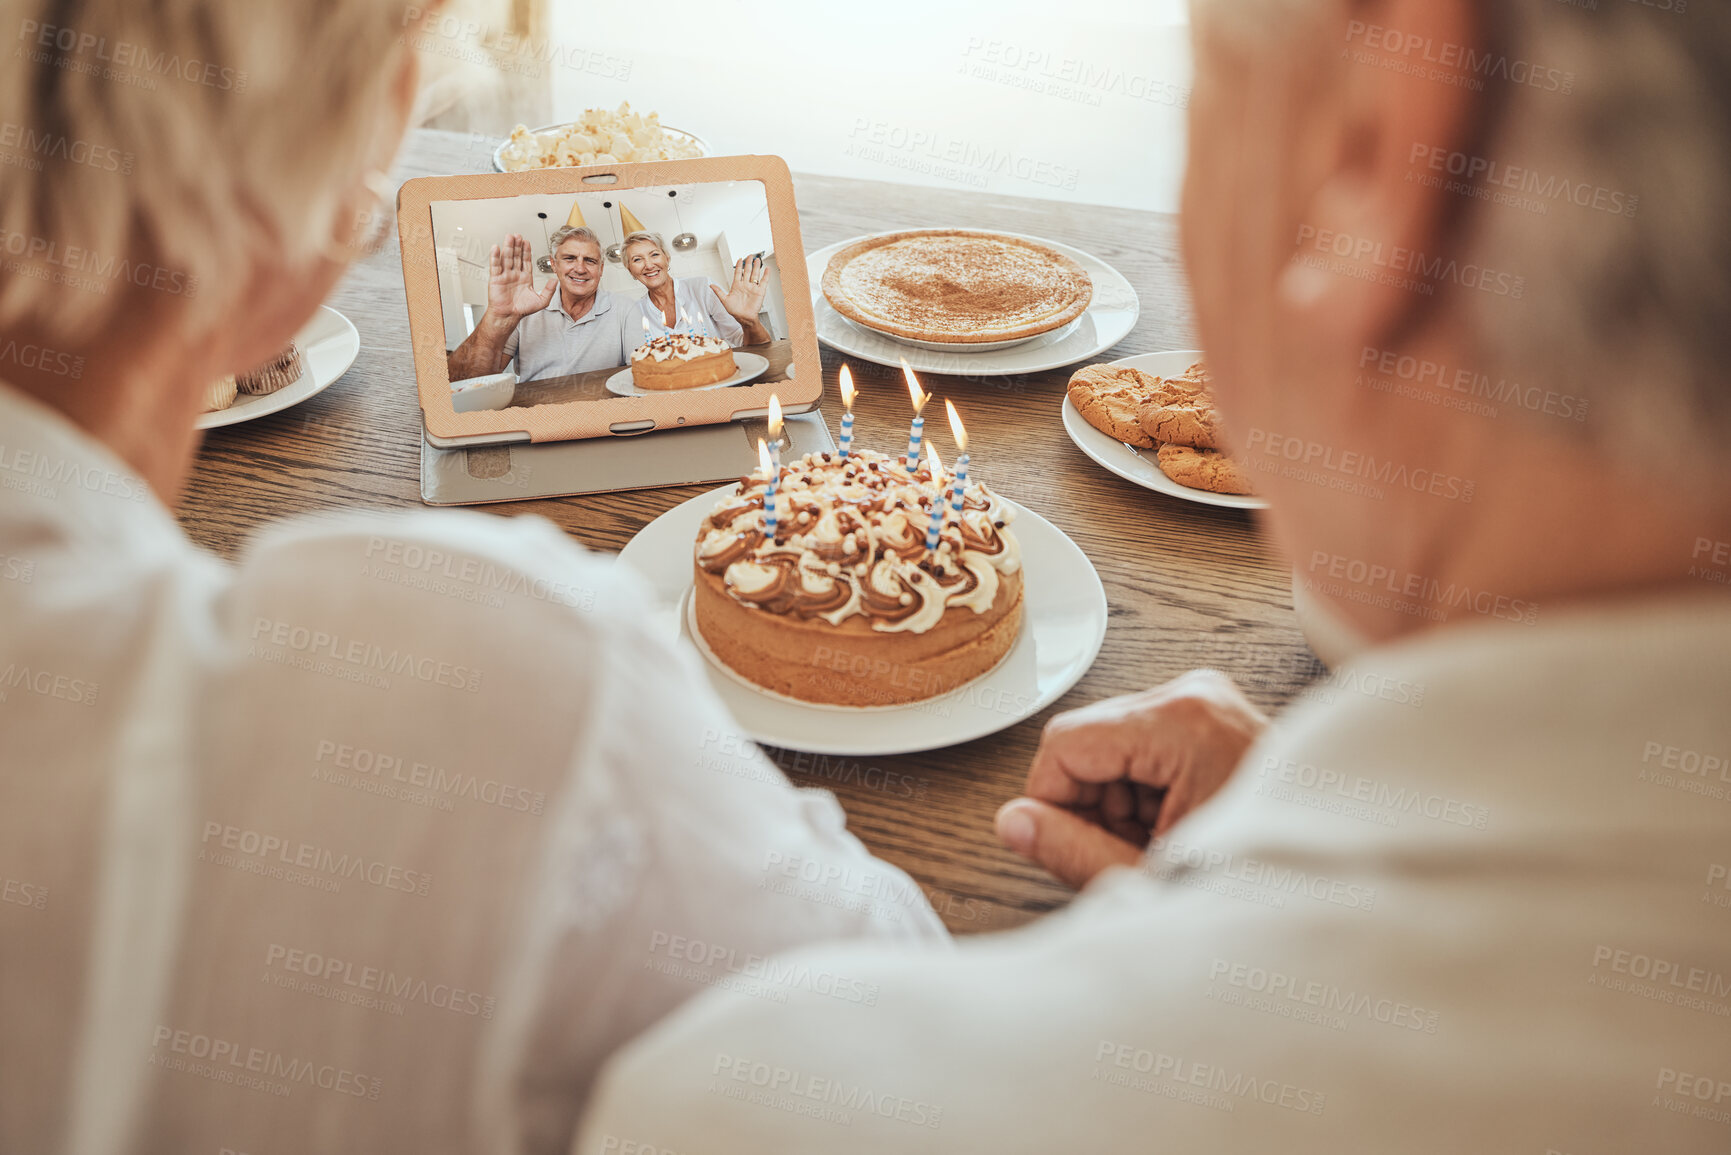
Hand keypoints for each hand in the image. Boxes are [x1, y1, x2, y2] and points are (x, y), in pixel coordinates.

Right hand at [487, 233, 555, 319]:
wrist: (508, 316)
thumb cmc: (522, 310)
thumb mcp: (541, 301)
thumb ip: (549, 290)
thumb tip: (555, 280)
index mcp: (525, 278)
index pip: (526, 260)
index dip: (526, 251)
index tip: (526, 242)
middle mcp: (515, 274)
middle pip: (516, 256)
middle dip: (517, 245)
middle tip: (518, 235)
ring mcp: (505, 275)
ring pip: (506, 258)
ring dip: (508, 247)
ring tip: (509, 237)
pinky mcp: (496, 278)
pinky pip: (495, 265)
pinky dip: (495, 256)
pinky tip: (496, 248)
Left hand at [711, 254, 768, 323]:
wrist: (744, 318)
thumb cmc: (735, 311)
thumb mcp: (724, 300)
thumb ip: (718, 292)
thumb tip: (710, 285)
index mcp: (737, 286)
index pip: (738, 273)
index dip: (739, 266)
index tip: (740, 259)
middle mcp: (745, 285)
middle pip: (747, 271)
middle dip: (748, 263)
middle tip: (750, 256)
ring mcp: (753, 288)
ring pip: (755, 274)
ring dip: (756, 267)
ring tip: (757, 260)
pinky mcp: (760, 292)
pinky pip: (763, 282)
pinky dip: (766, 275)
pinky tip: (767, 269)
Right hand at [995, 670, 1267, 889]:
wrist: (1330, 873)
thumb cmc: (1258, 875)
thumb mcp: (1152, 875)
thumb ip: (1072, 849)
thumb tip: (1013, 823)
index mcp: (1183, 722)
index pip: (1065, 743)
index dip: (1051, 801)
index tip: (1068, 845)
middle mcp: (1194, 694)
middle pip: (1086, 740)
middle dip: (1091, 803)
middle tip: (1129, 851)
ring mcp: (1205, 699)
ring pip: (1109, 744)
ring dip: (1116, 800)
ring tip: (1159, 842)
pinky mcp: (1209, 712)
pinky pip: (1142, 744)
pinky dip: (1142, 790)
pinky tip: (1173, 823)